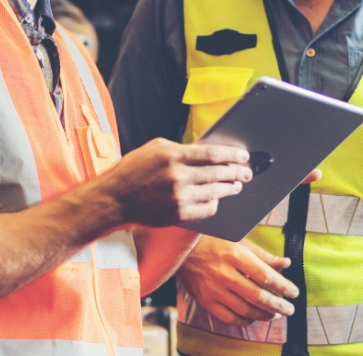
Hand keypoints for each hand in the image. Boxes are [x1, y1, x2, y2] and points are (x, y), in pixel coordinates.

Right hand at [100, 138, 252, 226]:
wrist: (115, 198)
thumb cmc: (134, 169)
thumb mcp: (155, 148)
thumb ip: (181, 149)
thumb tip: (208, 153)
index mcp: (172, 155)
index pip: (211, 154)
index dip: (231, 154)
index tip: (243, 156)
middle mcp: (176, 176)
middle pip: (217, 173)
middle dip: (236, 172)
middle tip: (247, 172)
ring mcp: (178, 198)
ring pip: (214, 192)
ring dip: (229, 189)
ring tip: (237, 185)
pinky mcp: (177, 215)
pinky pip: (205, 210)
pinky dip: (214, 204)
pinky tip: (217, 199)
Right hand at [176, 236, 297, 325]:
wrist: (179, 247)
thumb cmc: (211, 240)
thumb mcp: (237, 240)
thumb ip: (262, 254)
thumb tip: (285, 263)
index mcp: (234, 254)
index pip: (265, 275)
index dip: (283, 286)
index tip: (293, 292)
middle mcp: (225, 273)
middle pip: (258, 295)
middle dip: (278, 305)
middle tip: (289, 309)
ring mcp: (214, 289)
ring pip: (245, 309)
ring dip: (264, 314)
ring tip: (274, 314)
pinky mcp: (205, 300)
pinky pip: (228, 317)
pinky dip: (243, 320)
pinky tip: (252, 317)